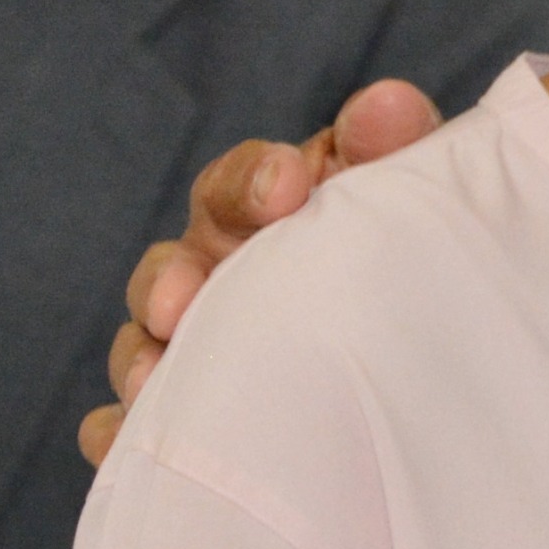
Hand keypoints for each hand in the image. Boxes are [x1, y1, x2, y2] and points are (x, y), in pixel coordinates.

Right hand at [82, 80, 443, 464]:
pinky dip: (118, 435)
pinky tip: (117, 443)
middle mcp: (219, 276)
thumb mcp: (407, 196)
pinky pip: (133, 429)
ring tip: (150, 383)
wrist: (432, 350)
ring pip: (144, 349)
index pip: (236, 187)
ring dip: (139, 360)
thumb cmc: (405, 256)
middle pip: (174, 269)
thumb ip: (394, 147)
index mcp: (266, 215)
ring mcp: (197, 349)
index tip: (285, 188)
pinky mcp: (189, 422)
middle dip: (170, 282)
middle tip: (177, 304)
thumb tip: (385, 106)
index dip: (251, 182)